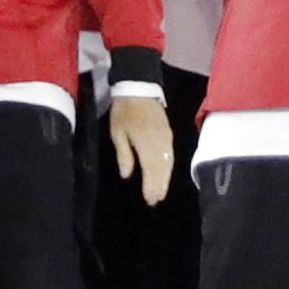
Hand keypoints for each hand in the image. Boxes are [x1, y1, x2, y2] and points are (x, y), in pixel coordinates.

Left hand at [108, 88, 175, 205]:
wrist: (139, 88)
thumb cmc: (124, 111)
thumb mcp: (117, 132)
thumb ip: (124, 154)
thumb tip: (127, 175)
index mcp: (146, 144)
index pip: (151, 170)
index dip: (151, 186)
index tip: (150, 200)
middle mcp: (160, 144)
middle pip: (162, 169)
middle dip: (159, 186)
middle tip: (156, 200)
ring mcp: (167, 138)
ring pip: (169, 163)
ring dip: (165, 179)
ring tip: (161, 192)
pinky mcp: (169, 133)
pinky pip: (171, 155)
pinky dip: (168, 167)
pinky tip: (165, 173)